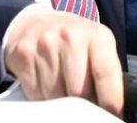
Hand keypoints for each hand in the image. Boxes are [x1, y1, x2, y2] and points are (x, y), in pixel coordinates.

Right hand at [3, 7, 122, 116]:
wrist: (36, 23)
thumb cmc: (73, 40)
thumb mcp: (97, 46)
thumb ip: (105, 71)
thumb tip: (112, 107)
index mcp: (97, 35)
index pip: (106, 73)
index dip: (110, 100)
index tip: (112, 114)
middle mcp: (71, 37)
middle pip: (79, 91)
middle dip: (85, 105)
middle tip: (87, 108)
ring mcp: (46, 45)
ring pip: (56, 97)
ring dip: (62, 103)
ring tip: (65, 91)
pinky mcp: (24, 56)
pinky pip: (35, 94)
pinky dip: (43, 99)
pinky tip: (48, 87)